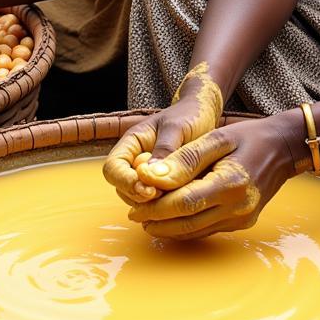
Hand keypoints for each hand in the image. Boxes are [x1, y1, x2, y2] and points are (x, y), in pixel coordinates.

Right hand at [103, 62, 223, 204]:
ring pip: (137, 198)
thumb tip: (150, 176)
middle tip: (164, 197)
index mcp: (132, 143)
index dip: (125, 182)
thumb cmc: (190, 115)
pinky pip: (156, 201)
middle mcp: (135, 160)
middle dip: (138, 196)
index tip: (149, 190)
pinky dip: (164, 205)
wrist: (206, 114)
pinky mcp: (163, 184)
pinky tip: (181, 199)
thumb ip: (165, 149)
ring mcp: (148, 174)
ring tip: (175, 197)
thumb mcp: (178, 127)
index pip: (112, 168)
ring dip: (151, 204)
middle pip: (121, 188)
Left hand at [126, 115, 299, 239]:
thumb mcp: (216, 138)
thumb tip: (151, 176)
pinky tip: (170, 218)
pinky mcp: (241, 224)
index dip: (156, 206)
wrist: (283, 149)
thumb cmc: (248, 137)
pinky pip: (207, 229)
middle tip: (135, 214)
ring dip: (168, 228)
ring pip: (195, 231)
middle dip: (157, 221)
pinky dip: (185, 226)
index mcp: (231, 184)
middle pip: (187, 223)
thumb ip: (184, 159)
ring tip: (146, 218)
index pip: (184, 203)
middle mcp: (238, 208)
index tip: (134, 204)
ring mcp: (241, 219)